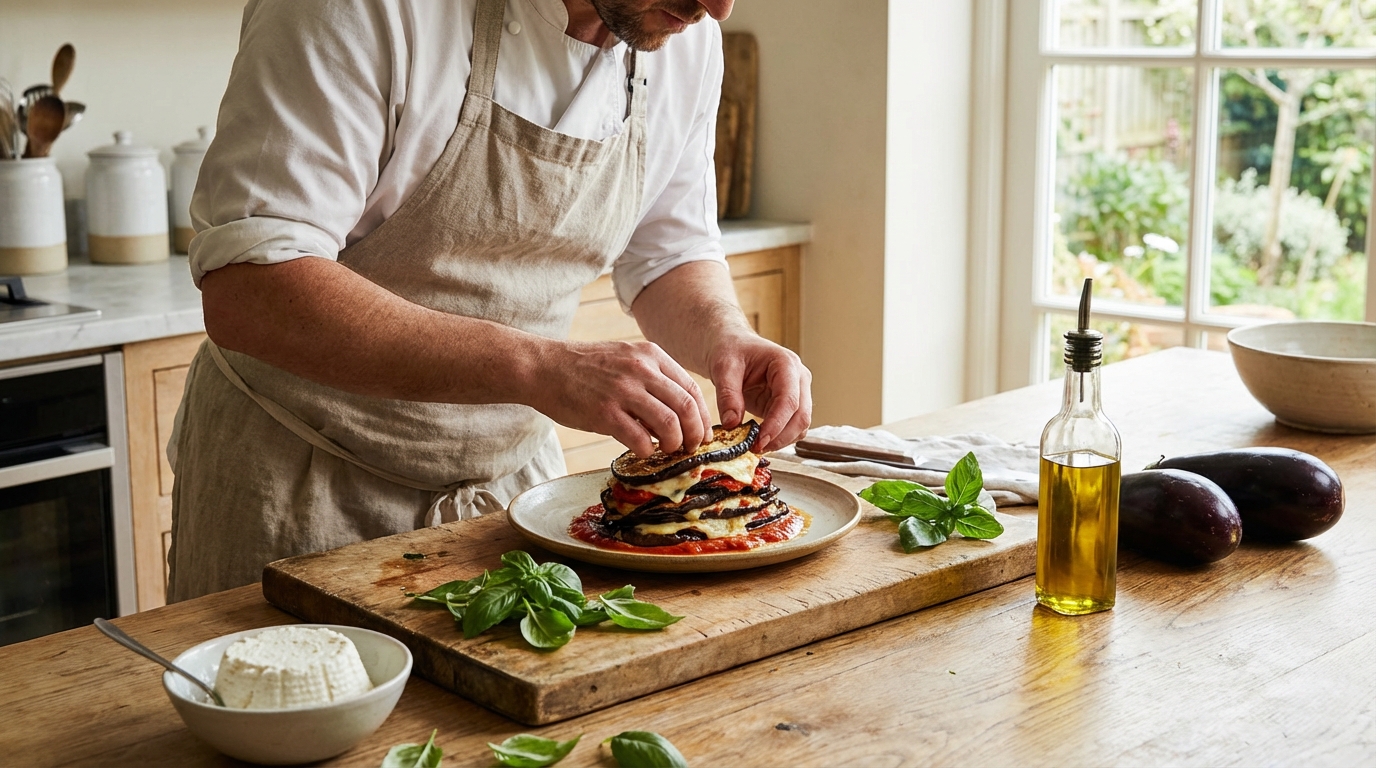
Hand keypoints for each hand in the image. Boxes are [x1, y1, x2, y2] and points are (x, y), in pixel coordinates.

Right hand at [529, 339, 712, 456]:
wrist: (543, 367)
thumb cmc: (584, 368)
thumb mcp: (624, 359)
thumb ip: (652, 379)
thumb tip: (676, 414)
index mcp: (650, 355)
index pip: (691, 388)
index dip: (702, 415)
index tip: (700, 432)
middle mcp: (641, 370)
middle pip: (687, 407)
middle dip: (694, 434)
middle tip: (690, 448)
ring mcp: (623, 391)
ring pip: (670, 424)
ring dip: (674, 444)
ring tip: (667, 450)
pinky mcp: (605, 413)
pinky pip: (640, 439)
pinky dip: (648, 450)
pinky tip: (642, 450)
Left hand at [709, 333, 811, 452]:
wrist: (732, 346)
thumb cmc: (731, 350)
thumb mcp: (723, 368)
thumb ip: (727, 395)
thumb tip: (731, 424)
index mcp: (786, 364)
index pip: (789, 400)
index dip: (777, 424)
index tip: (760, 442)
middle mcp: (798, 379)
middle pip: (801, 416)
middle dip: (780, 437)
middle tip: (755, 449)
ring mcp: (798, 393)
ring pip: (800, 426)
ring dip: (781, 440)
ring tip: (755, 447)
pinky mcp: (790, 405)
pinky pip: (792, 428)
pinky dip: (779, 438)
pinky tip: (759, 441)